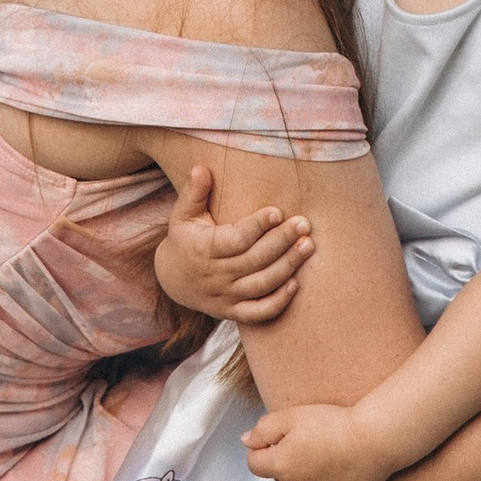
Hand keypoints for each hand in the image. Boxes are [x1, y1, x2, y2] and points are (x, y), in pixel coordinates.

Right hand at [154, 167, 311, 327]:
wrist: (173, 280)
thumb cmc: (185, 238)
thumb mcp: (182, 214)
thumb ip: (193, 192)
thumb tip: (201, 168)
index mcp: (204, 249)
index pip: (235, 239)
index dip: (257, 226)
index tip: (277, 212)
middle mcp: (216, 275)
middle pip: (254, 260)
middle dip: (281, 242)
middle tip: (304, 224)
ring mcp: (225, 296)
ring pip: (261, 285)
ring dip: (287, 267)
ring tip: (308, 246)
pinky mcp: (232, 311)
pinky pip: (258, 313)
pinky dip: (277, 302)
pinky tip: (296, 284)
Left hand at [243, 398, 385, 480]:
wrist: (374, 438)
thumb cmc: (333, 423)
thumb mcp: (292, 415)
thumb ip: (264, 429)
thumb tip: (246, 441)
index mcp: (280, 465)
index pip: (254, 463)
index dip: (263, 448)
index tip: (280, 437)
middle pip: (278, 478)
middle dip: (285, 462)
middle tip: (309, 443)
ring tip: (322, 461)